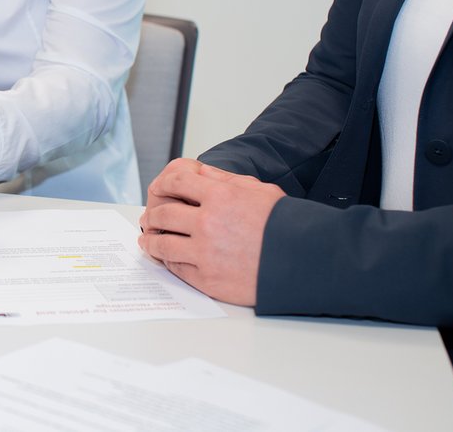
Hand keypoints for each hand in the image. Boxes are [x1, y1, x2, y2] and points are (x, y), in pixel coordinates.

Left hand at [137, 159, 284, 305]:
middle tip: (149, 218)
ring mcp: (205, 252)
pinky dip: (167, 260)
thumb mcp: (258, 190)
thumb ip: (225, 180)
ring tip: (147, 240)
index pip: (176, 182)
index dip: (163, 183)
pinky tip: (166, 257)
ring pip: (163, 243)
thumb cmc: (285, 224)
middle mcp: (208, 223)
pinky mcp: (207, 279)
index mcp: (220, 196)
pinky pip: (176, 267)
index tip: (158, 189)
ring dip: (151, 240)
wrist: (305, 261)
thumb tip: (198, 173)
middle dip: (153, 215)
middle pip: (164, 214)